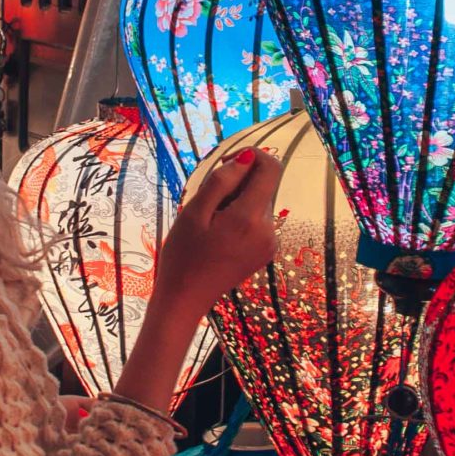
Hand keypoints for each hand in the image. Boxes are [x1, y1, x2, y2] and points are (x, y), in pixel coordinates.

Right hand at [154, 148, 280, 317]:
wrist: (185, 298)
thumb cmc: (183, 255)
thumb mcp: (194, 212)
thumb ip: (222, 180)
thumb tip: (248, 156)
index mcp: (250, 218)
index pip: (271, 168)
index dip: (251, 156)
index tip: (226, 164)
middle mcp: (268, 230)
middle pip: (264, 186)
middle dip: (238, 184)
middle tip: (208, 202)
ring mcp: (270, 243)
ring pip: (260, 202)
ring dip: (238, 201)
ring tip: (211, 222)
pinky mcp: (266, 251)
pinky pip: (258, 220)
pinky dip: (241, 217)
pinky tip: (220, 233)